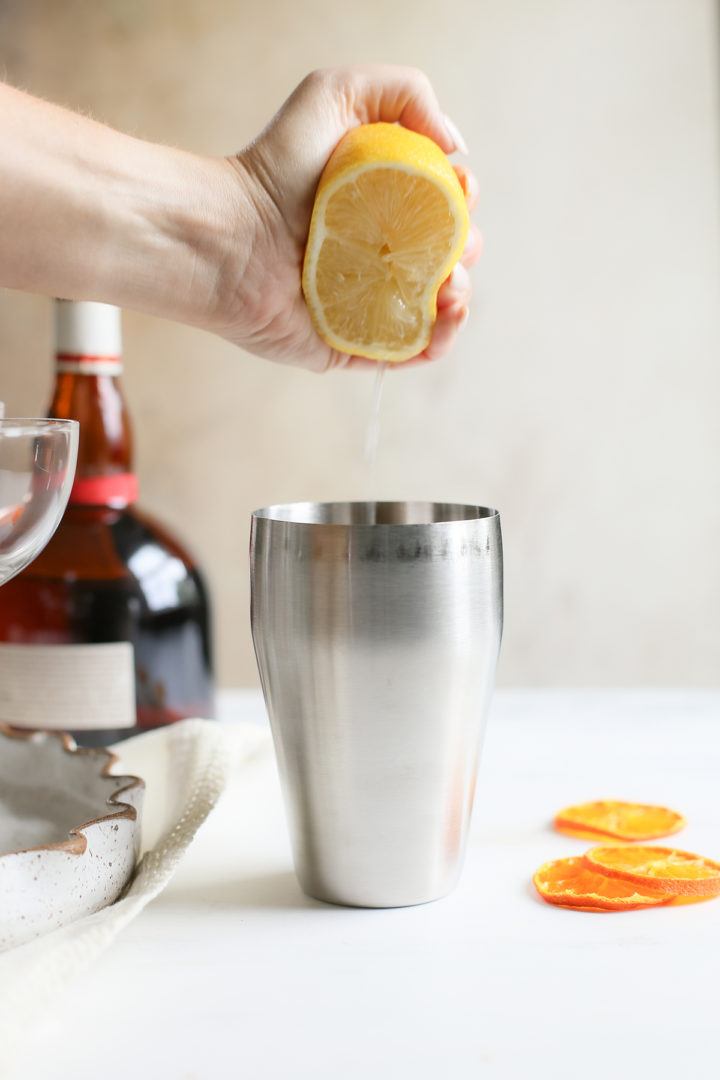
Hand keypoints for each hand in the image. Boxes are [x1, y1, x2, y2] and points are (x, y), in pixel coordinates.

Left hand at [218, 65, 480, 371]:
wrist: (233, 235)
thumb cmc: (275, 165)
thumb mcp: (336, 93)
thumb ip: (405, 92)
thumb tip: (456, 147)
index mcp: (380, 203)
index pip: (442, 205)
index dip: (462, 198)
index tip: (458, 189)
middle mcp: (378, 254)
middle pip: (448, 256)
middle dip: (465, 246)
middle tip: (451, 239)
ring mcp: (369, 303)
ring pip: (438, 308)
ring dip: (461, 294)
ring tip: (450, 282)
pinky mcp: (355, 344)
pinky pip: (413, 352)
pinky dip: (442, 339)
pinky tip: (445, 313)